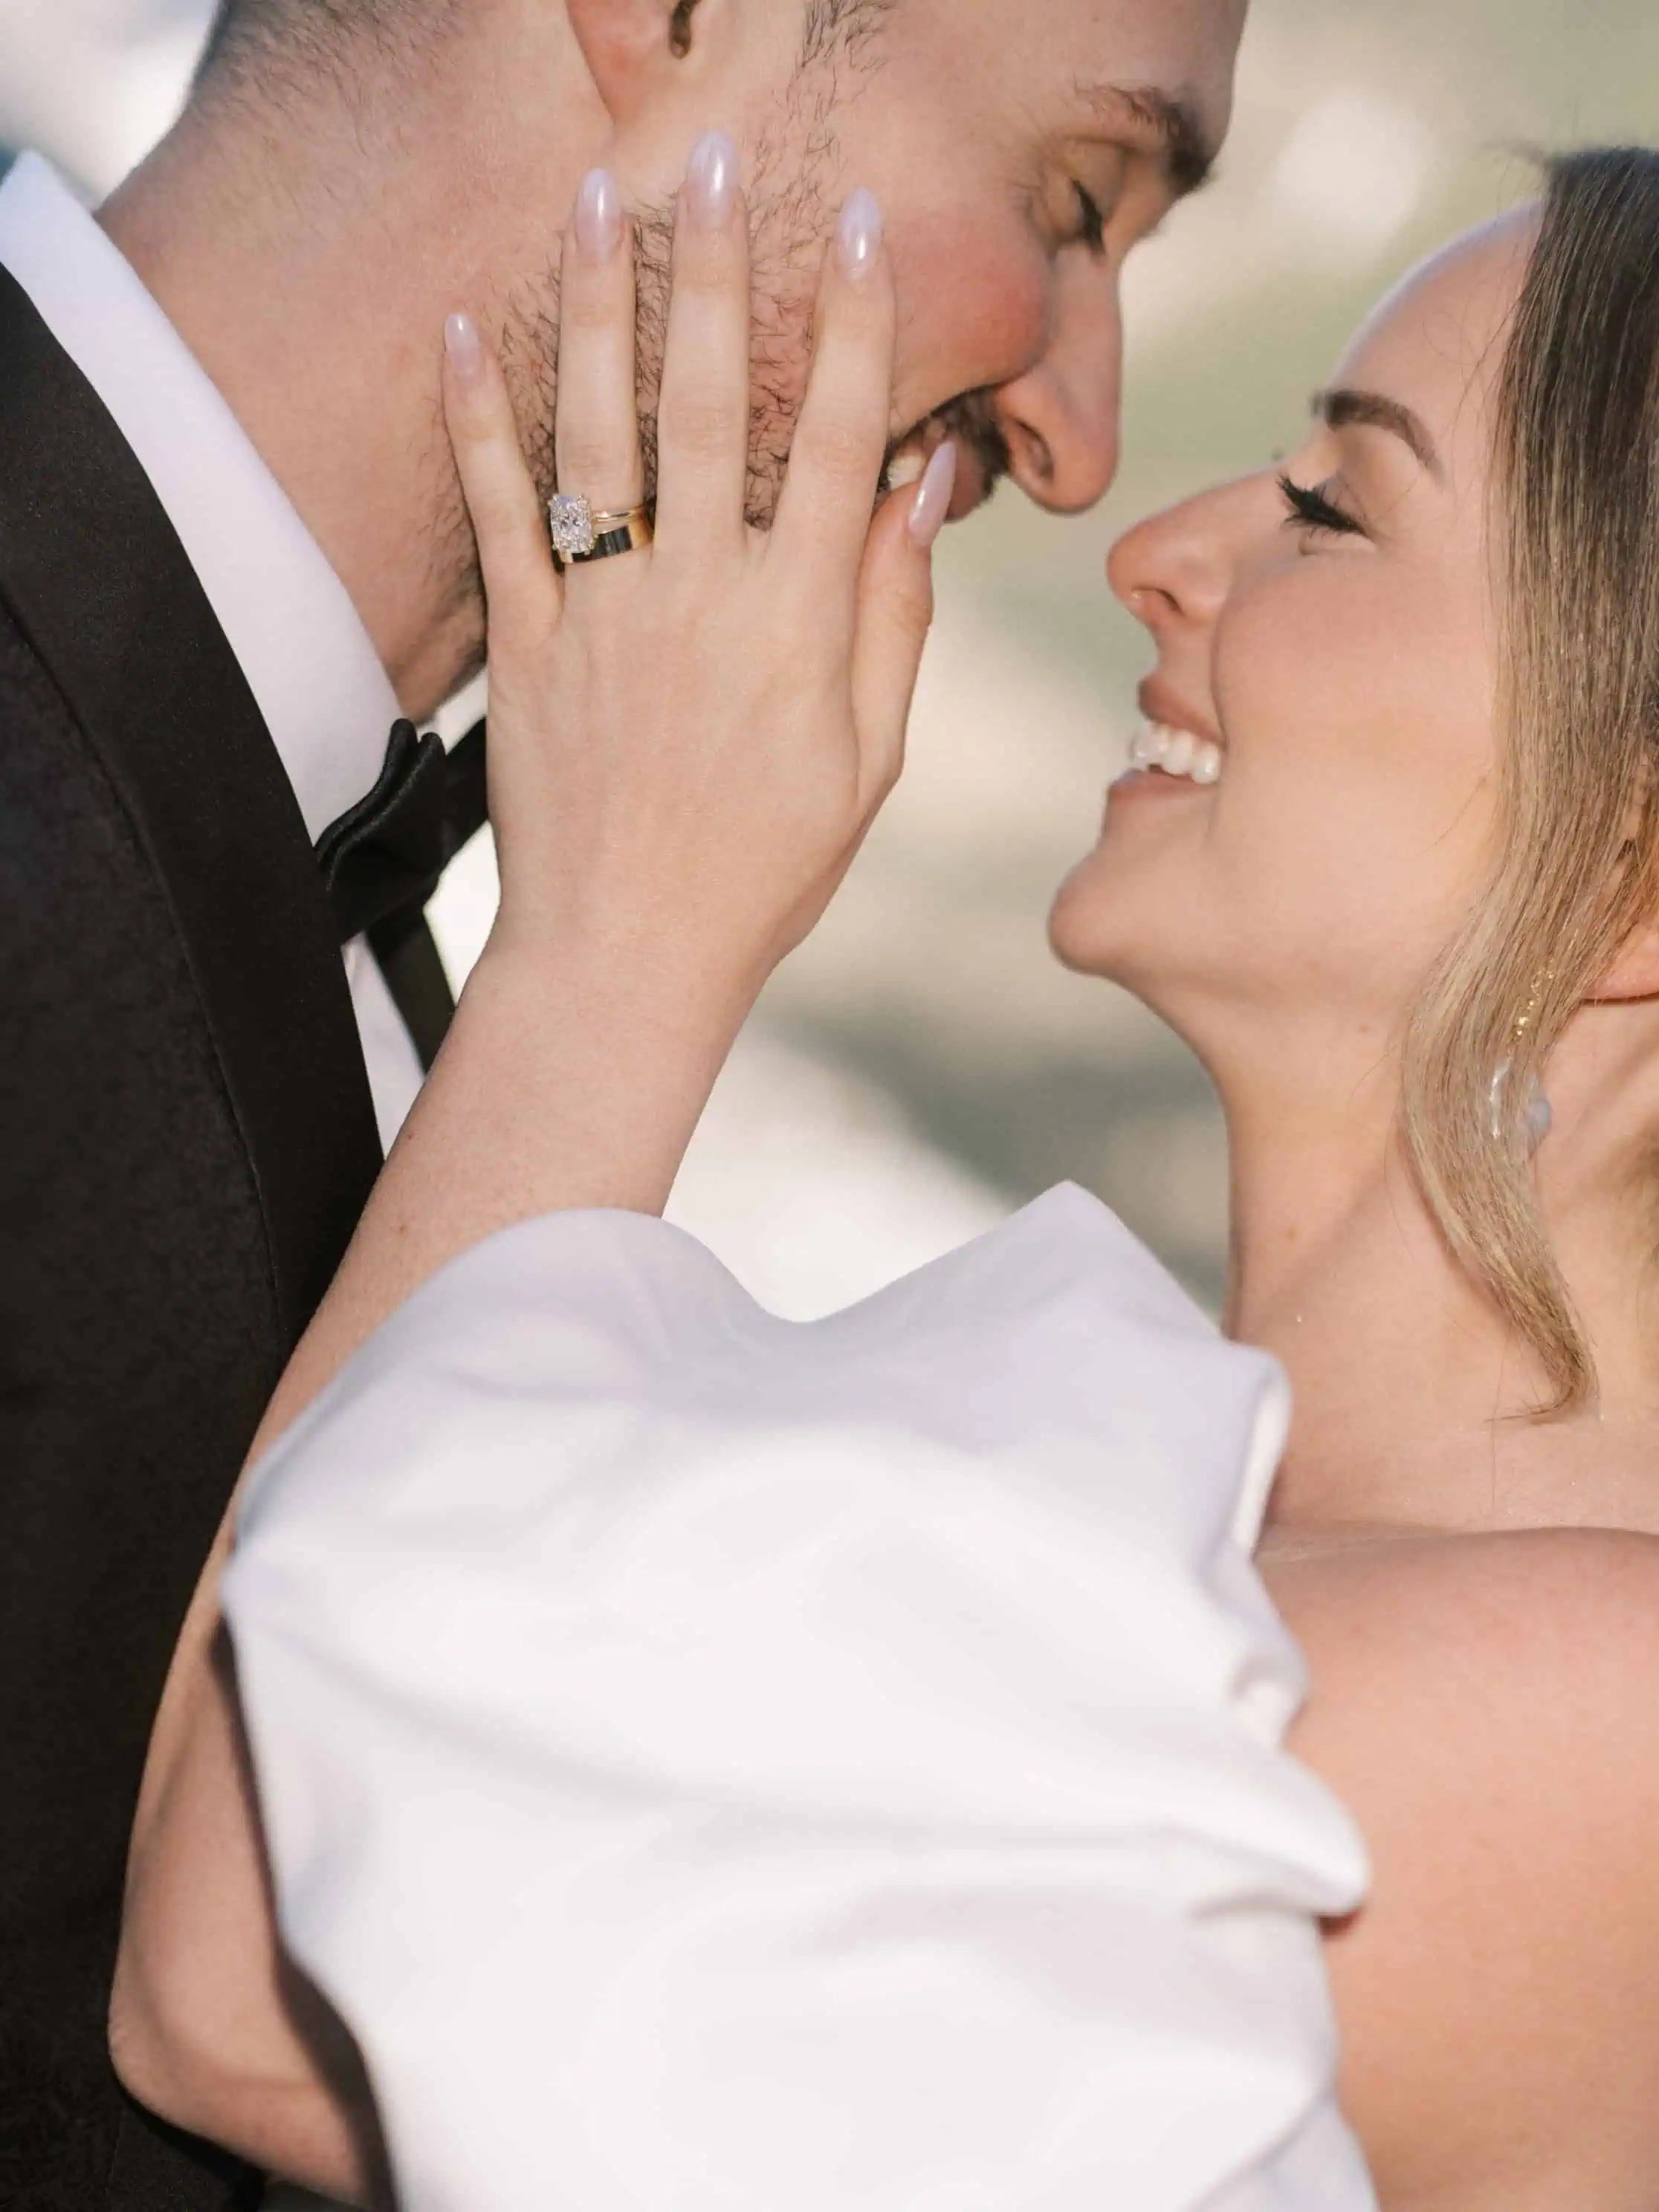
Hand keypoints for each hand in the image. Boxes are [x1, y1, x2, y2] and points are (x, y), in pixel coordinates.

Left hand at [441, 132, 955, 1017]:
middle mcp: (700, 598)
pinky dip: (476, 422)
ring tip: (601, 196)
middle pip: (712, 403)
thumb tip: (924, 481)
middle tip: (715, 160)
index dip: (857, 326)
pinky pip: (498, 516)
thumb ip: (894, 615)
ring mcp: (604, 616)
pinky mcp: (525, 646)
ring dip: (598, 306)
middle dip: (718, 271)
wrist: (628, 957)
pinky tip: (461, 331)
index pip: (838, 441)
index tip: (863, 227)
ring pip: (600, 434)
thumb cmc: (766, 869)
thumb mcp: (870, 761)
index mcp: (798, 622)